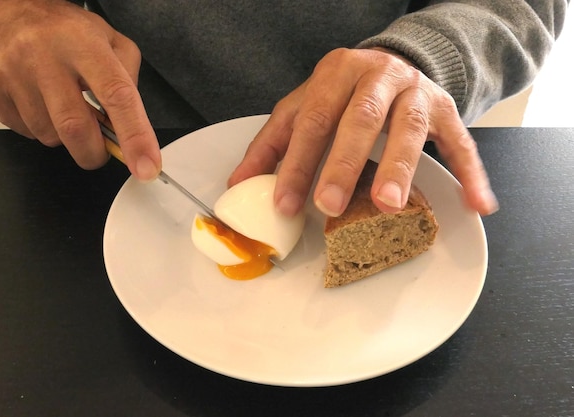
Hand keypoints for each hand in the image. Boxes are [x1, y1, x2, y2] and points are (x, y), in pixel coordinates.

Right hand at [0, 0, 160, 179]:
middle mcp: (44, 55)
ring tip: (64, 106)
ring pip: (49, 135)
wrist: (13, 11)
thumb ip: (129, 85)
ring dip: (65, 136)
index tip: (146, 167)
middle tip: (100, 150)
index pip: (116, 95)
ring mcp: (12, 71)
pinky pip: (25, 132)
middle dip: (94, 152)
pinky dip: (41, 129)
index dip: (134, 136)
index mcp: (84, 43)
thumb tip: (131, 134)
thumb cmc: (70, 33)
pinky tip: (41, 103)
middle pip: (75, 127)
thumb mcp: (112, 43)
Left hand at [228, 48, 497, 216]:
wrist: (396, 63)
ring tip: (388, 206)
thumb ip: (273, 143)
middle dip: (344, 164)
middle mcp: (379, 76)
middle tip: (330, 205)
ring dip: (400, 168)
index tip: (285, 204)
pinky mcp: (446, 110)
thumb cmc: (343, 93)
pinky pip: (462, 143)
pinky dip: (471, 174)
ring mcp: (417, 92)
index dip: (298, 163)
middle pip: (361, 118)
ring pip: (410, 128)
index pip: (313, 119)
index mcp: (336, 73)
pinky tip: (477, 205)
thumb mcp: (304, 106)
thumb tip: (238, 183)